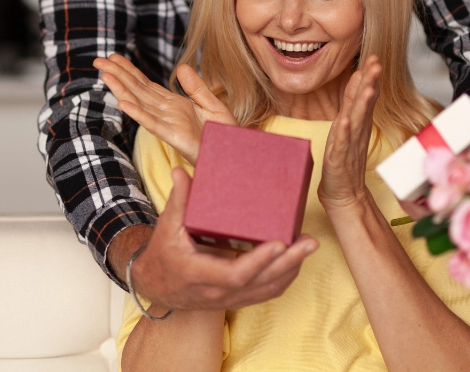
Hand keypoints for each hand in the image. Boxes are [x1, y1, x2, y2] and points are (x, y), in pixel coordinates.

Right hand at [94, 54, 234, 164]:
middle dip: (118, 75)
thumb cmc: (223, 135)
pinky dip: (138, 113)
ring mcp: (168, 124)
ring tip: (105, 76)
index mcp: (174, 104)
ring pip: (140, 103)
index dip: (129, 71)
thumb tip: (181, 67)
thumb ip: (196, 87)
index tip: (114, 58)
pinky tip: (123, 104)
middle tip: (98, 60)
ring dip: (122, 90)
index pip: (146, 84)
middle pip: (138, 90)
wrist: (234, 155)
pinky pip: (153, 123)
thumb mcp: (212, 105)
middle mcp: (166, 112)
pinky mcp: (174, 136)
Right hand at [127, 168, 318, 310]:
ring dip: (292, 268)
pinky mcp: (238, 297)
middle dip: (288, 262)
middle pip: (259, 282)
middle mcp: (217, 291)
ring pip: (267, 289)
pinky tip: (298, 259)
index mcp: (197, 274)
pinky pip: (267, 292)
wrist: (160, 286)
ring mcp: (229, 298)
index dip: (258, 261)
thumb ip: (178, 200)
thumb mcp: (167, 227)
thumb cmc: (165, 254)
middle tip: (309, 241)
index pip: (233, 274)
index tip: (279, 243)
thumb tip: (180, 171)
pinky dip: (285, 277)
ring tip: (309, 245)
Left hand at [319, 55, 381, 212]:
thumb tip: (359, 76)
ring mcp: (349, 145)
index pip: (366, 95)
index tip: (374, 58)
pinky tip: (345, 121)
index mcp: (358, 122)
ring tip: (367, 88)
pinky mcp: (339, 160)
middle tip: (376, 64)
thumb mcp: (348, 124)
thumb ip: (353, 101)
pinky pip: (342, 144)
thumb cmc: (344, 158)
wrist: (344, 193)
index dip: (369, 77)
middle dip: (370, 83)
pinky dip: (343, 133)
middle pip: (364, 104)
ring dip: (362, 104)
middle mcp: (356, 131)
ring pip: (357, 121)